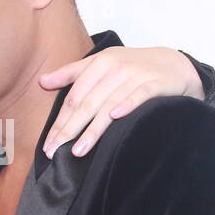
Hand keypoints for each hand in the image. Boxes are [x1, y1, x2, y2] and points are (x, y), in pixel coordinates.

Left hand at [39, 46, 205, 158]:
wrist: (172, 64)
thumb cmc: (132, 67)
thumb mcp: (101, 64)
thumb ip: (72, 73)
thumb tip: (42, 81)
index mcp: (99, 63)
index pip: (74, 97)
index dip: (60, 121)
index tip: (48, 143)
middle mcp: (115, 68)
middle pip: (87, 103)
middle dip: (69, 129)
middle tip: (55, 151)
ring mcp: (136, 75)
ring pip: (109, 104)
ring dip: (93, 129)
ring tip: (78, 150)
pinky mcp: (155, 83)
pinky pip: (139, 96)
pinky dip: (127, 105)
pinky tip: (115, 118)